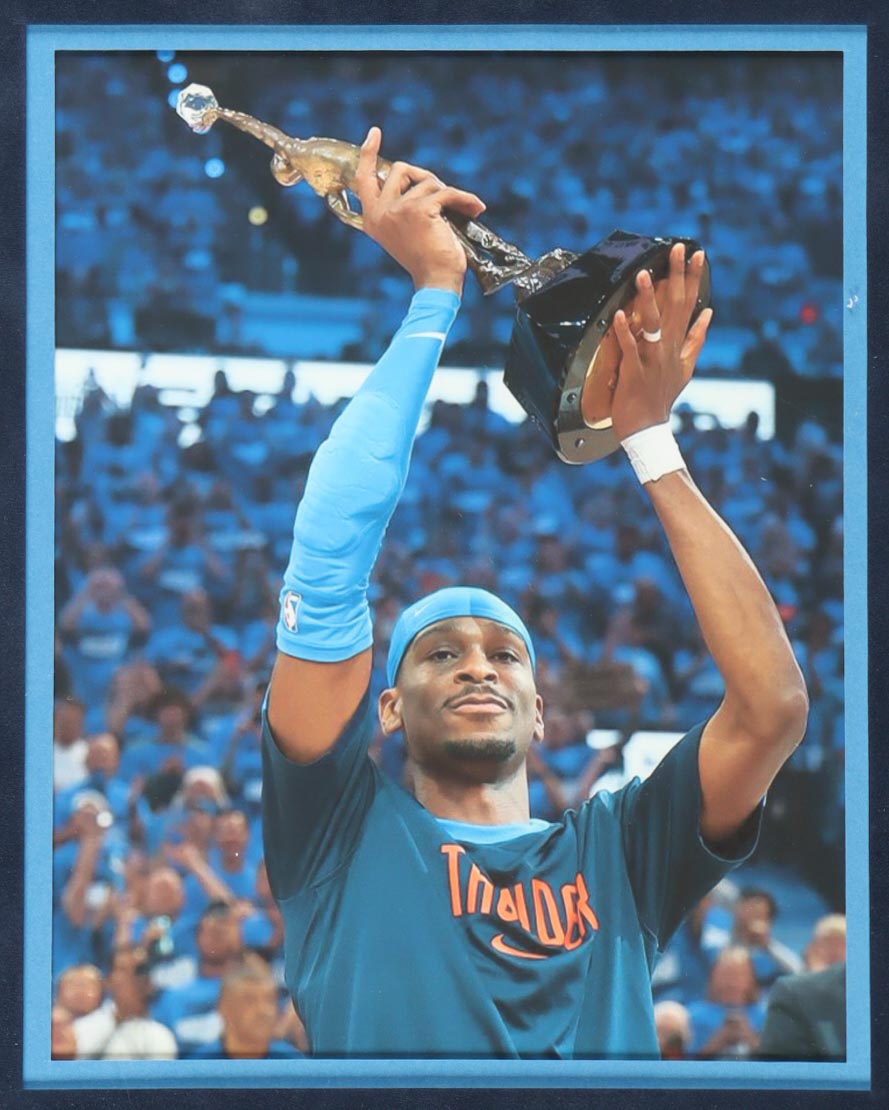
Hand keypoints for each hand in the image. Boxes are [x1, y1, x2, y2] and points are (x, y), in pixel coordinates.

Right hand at [353, 126, 485, 294]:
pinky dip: (465, 200)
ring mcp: (399, 209)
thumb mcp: (403, 232)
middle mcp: (381, 212)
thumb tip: (418, 178)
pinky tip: (476, 208)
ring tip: (459, 212)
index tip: (374, 133)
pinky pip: (447, 193)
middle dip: (424, 177)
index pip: (364, 179)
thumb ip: (400, 207)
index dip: (368, 154)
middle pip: (401, 170)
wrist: (435, 282)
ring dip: (447, 194)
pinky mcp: (420, 209)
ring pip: (427, 181)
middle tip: (441, 196)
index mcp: (372, 219)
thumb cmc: (425, 261)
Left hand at [610, 243, 712, 441]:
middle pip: (674, 306)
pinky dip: (625, 332)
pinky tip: (620, 315)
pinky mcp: (634, 372)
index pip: (689, 304)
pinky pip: (629, 348)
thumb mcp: (686, 367)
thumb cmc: (662, 397)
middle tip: (678, 249)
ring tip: (643, 274)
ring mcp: (652, 360)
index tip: (698, 253)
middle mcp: (667, 348)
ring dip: (647, 298)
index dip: (693, 278)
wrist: (648, 428)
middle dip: (677, 277)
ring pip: (652, 324)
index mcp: (678, 344)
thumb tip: (708, 313)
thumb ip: (696, 338)